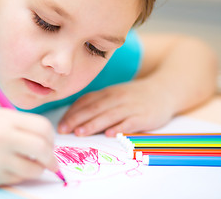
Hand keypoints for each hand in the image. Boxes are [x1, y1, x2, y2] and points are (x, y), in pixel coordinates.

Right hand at [0, 108, 57, 184]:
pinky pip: (19, 178)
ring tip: (34, 163)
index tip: (50, 142)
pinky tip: (15, 166)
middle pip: (41, 149)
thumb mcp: (2, 116)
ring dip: (39, 168)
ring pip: (33, 169)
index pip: (42, 127)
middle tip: (51, 161)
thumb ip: (26, 125)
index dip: (51, 136)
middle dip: (51, 157)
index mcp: (6, 120)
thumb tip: (50, 142)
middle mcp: (2, 139)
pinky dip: (23, 174)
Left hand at [57, 79, 174, 136]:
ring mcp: (130, 107)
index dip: (72, 113)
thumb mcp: (114, 95)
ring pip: (109, 115)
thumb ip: (97, 104)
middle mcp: (116, 98)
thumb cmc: (133, 96)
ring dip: (93, 124)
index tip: (60, 125)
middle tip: (64, 130)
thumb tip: (75, 118)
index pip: (85, 101)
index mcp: (107, 93)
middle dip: (77, 119)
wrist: (165, 89)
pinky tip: (110, 135)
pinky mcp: (144, 116)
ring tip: (80, 132)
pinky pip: (130, 122)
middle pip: (94, 108)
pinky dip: (120, 128)